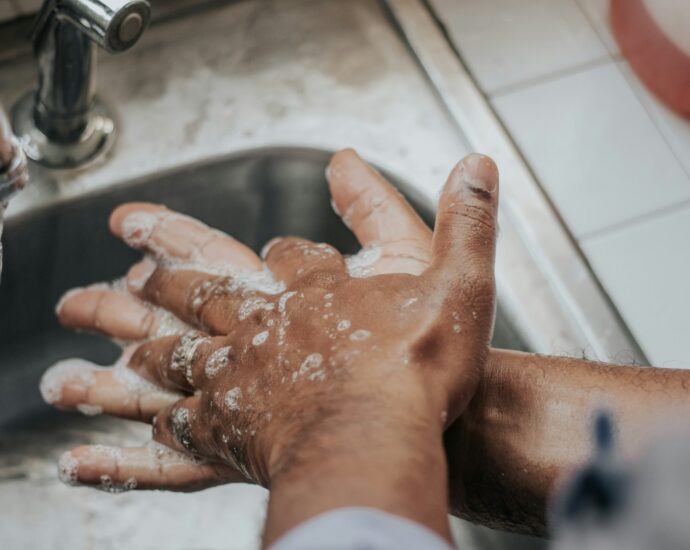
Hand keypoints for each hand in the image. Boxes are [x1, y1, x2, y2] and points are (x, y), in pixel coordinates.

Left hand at [43, 150, 497, 497]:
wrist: (378, 438)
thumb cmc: (418, 368)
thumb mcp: (460, 280)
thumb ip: (466, 220)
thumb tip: (477, 163)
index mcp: (318, 289)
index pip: (291, 255)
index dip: (286, 251)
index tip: (277, 249)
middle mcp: (270, 323)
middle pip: (208, 289)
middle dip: (170, 274)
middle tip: (133, 265)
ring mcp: (243, 373)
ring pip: (180, 344)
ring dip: (147, 332)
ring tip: (109, 321)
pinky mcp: (233, 426)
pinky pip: (187, 417)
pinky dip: (169, 414)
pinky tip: (156, 419)